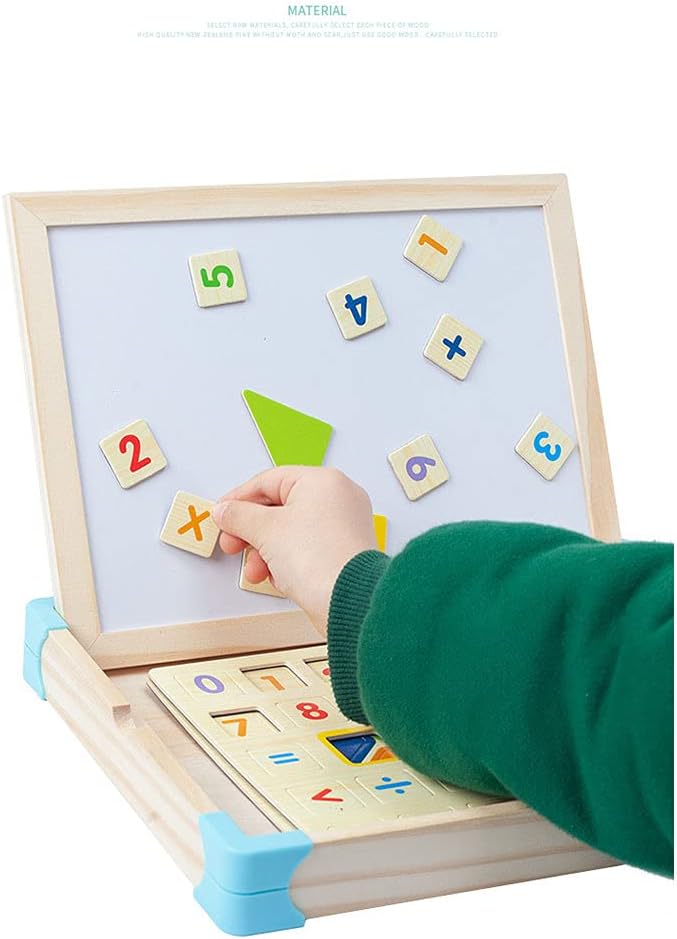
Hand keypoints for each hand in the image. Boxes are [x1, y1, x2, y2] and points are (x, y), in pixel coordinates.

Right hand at [211, 467, 376, 633]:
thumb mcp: (266, 530)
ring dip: (265, 552)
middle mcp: (337, 499)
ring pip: (290, 532)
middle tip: (233, 544)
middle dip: (251, 532)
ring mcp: (342, 527)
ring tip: (257, 570)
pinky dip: (286, 562)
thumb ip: (239, 516)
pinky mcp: (342, 553)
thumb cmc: (321, 560)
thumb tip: (226, 511)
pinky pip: (305, 550)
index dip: (239, 498)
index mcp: (323, 482)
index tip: (222, 514)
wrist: (350, 602)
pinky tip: (279, 578)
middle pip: (278, 508)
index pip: (269, 481)